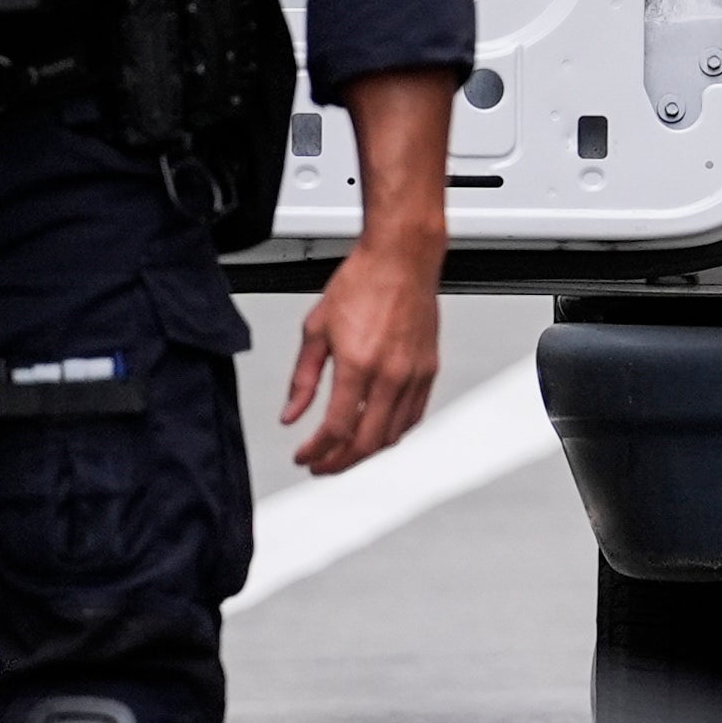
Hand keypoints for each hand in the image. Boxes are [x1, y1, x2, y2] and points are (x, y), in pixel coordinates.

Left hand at [281, 66, 452, 471]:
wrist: (402, 257)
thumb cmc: (362, 282)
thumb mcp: (316, 329)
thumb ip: (303, 378)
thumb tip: (292, 414)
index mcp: (358, 364)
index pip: (336, 429)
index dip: (317, 451)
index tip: (304, 456)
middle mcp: (391, 374)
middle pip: (367, 442)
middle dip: (340, 462)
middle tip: (322, 465)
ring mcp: (415, 374)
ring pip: (393, 434)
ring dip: (367, 450)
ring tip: (345, 452)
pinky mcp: (429, 369)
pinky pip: (414, 416)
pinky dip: (394, 432)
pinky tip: (378, 431)